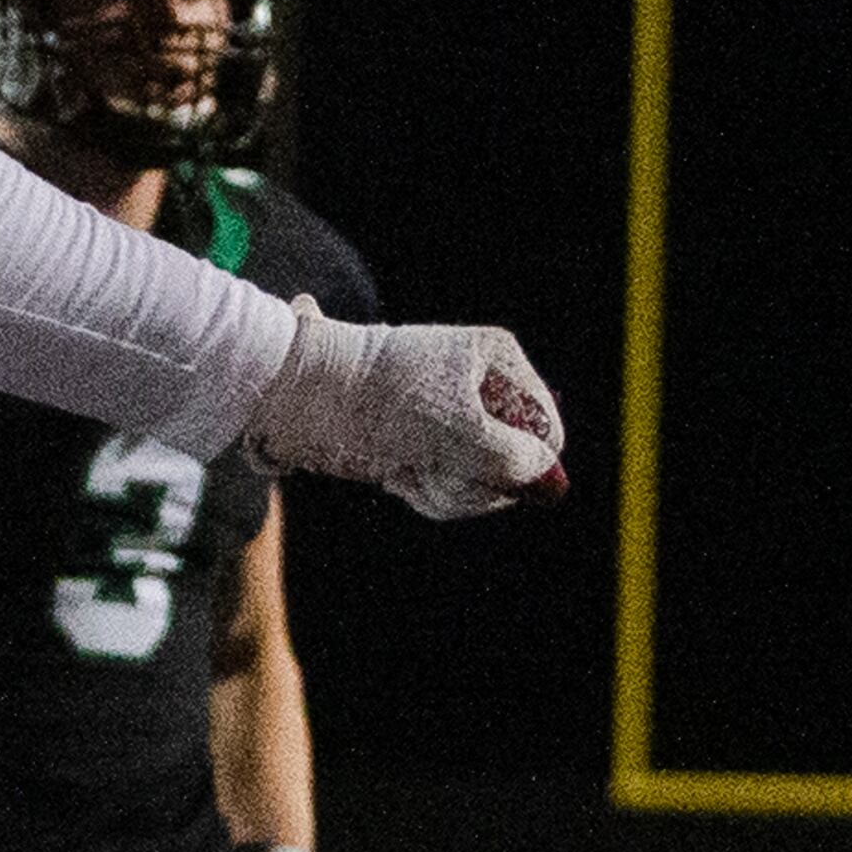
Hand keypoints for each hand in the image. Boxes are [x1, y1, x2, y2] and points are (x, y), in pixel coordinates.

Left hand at [248, 297, 564, 520]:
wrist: (299, 396)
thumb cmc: (380, 402)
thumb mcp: (459, 432)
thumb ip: (514, 460)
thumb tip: (552, 486)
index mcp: (497, 361)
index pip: (546, 432)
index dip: (521, 461)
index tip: (476, 457)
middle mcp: (480, 389)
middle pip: (516, 464)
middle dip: (475, 478)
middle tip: (431, 461)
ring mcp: (453, 421)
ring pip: (481, 483)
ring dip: (446, 487)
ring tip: (408, 466)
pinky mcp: (425, 446)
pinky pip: (447, 487)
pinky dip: (424, 490)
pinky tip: (397, 474)